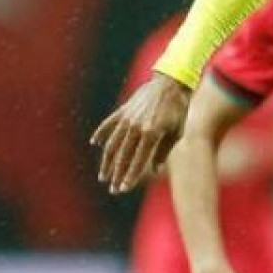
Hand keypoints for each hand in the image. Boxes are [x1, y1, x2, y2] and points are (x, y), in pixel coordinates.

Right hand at [91, 73, 191, 193]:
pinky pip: (108, 124)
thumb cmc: (178, 109)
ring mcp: (127, 118)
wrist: (170, 82)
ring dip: (107, 162)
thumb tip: (153, 170)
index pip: (137, 161)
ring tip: (103, 176)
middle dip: (117, 175)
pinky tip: (95, 143)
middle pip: (122, 156)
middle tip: (112, 189)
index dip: (130, 177)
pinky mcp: (123, 110)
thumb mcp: (177, 132)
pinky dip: (101, 133)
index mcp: (151, 133)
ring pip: (112, 144)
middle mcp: (136, 127)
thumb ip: (163, 152)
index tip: (123, 189)